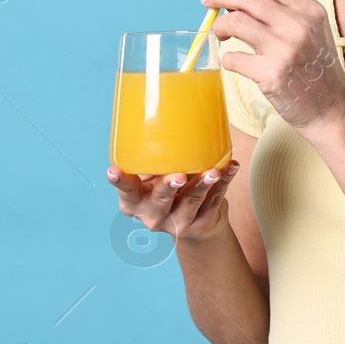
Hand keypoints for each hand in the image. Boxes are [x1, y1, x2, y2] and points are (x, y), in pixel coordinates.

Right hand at [107, 162, 239, 242]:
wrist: (193, 226)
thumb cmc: (166, 191)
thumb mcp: (152, 181)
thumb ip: (153, 161)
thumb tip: (161, 117)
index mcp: (135, 202)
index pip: (126, 191)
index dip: (120, 182)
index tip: (113, 171)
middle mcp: (153, 215)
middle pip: (160, 201)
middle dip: (168, 187)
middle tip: (178, 176)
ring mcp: (178, 223)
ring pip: (191, 202)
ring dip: (203, 185)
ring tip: (213, 172)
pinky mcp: (202, 224)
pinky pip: (215, 200)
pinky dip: (224, 183)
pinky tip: (231, 167)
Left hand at [201, 0, 344, 136]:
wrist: (332, 110)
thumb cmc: (316, 69)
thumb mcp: (312, 30)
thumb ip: (281, 10)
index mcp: (310, 9)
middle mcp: (299, 25)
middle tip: (207, 1)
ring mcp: (285, 50)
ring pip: (234, 22)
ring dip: (219, 25)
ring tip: (221, 33)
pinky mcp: (271, 76)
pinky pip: (233, 58)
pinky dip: (227, 59)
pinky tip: (237, 63)